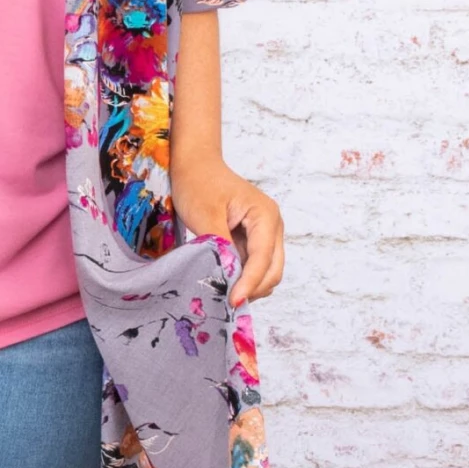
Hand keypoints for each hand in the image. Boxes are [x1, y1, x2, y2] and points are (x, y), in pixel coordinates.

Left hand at [171, 156, 284, 306]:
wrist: (196, 165)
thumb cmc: (199, 183)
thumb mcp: (206, 216)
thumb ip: (220, 247)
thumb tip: (228, 277)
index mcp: (265, 216)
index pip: (263, 259)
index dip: (249, 283)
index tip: (233, 301)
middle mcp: (272, 226)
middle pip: (273, 270)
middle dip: (253, 289)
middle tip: (227, 302)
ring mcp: (265, 234)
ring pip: (266, 272)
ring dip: (249, 286)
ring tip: (223, 293)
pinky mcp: (253, 240)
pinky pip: (254, 266)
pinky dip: (243, 278)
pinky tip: (224, 282)